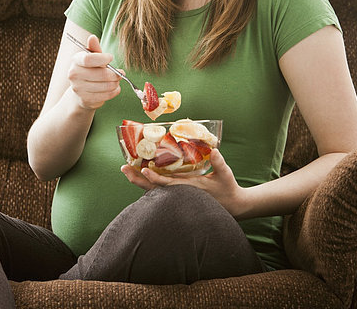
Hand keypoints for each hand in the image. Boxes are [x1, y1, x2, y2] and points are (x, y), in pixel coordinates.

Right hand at [67, 34, 122, 109]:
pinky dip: (114, 91)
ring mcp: (78, 88)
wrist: (80, 90)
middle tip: (120, 73)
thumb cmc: (90, 70)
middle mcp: (74, 74)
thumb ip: (95, 48)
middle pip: (101, 74)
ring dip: (116, 83)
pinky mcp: (86, 100)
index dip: (103, 58)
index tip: (111, 58)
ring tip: (116, 80)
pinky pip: (106, 96)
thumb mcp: (93, 58)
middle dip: (115, 74)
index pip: (89, 59)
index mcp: (76, 60)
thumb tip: (92, 37)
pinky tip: (114, 88)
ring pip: (106, 86)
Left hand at [121, 149, 245, 217]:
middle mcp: (179, 193)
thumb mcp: (225, 174)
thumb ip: (219, 163)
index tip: (143, 169)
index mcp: (188, 188)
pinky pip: (160, 188)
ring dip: (140, 179)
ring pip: (154, 189)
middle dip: (137, 178)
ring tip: (127, 169)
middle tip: (123, 168)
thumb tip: (214, 150)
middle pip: (153, 188)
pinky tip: (141, 173)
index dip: (154, 177)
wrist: (232, 206)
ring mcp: (178, 194)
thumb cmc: (228, 189)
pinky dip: (149, 181)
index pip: (167, 184)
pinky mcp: (179, 193)